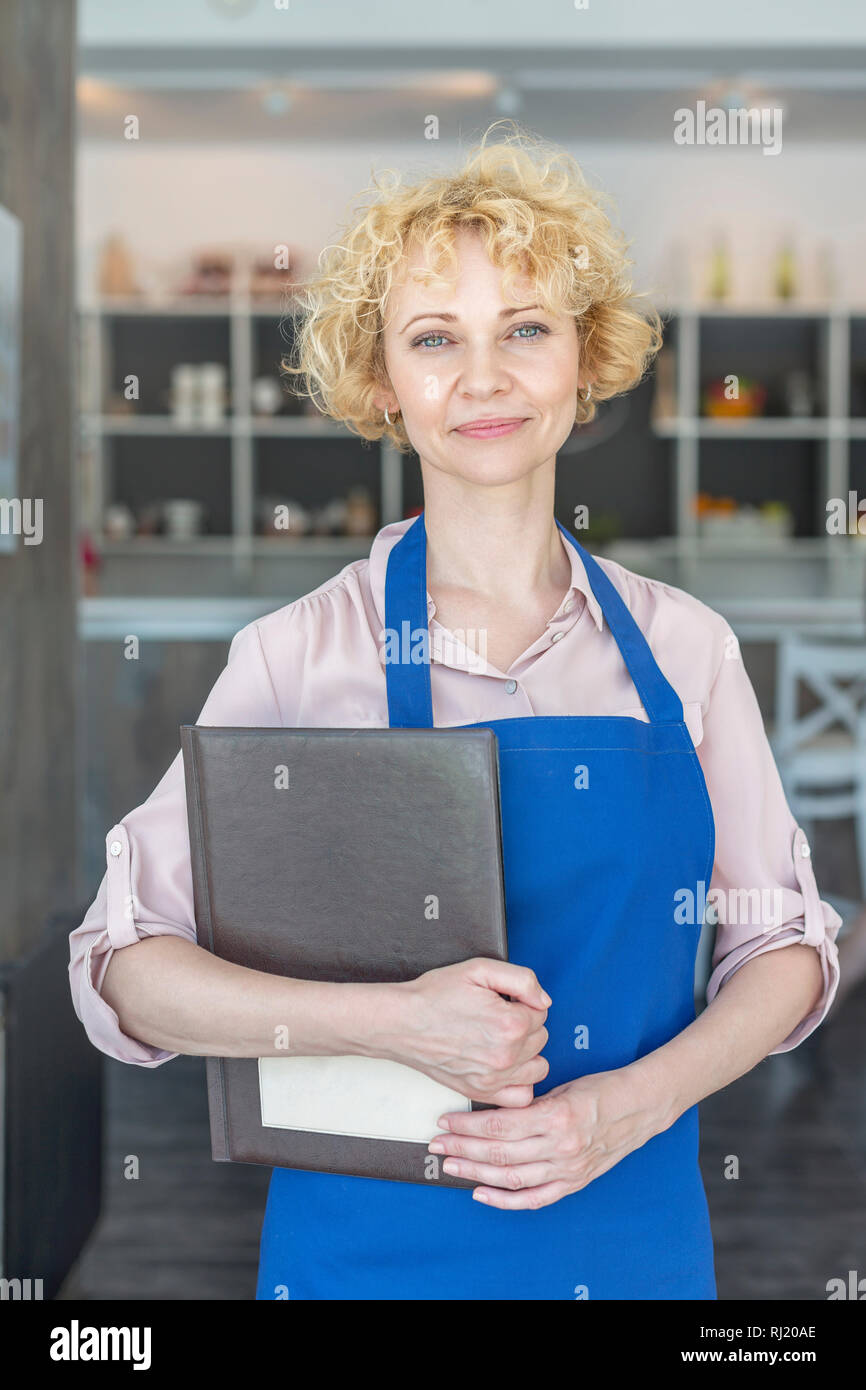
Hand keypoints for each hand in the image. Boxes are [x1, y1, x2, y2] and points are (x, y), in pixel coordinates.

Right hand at [386, 958, 550, 1106]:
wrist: (401, 1022)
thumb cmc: (434, 995)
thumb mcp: (479, 969)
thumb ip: (522, 979)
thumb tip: (544, 999)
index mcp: (510, 1023)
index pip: (541, 1013)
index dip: (523, 1002)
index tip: (505, 1000)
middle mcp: (506, 1055)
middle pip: (541, 1039)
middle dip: (526, 1025)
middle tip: (499, 1016)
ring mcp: (494, 1077)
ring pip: (538, 1067)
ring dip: (527, 1053)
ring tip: (505, 1040)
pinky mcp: (481, 1091)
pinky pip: (521, 1096)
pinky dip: (519, 1082)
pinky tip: (507, 1066)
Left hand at [427, 1064, 674, 1208]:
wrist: (640, 1107)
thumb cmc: (601, 1089)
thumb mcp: (562, 1086)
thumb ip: (529, 1103)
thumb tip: (489, 1111)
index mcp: (556, 1116)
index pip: (499, 1126)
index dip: (467, 1126)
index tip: (445, 1121)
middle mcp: (560, 1147)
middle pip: (499, 1153)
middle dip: (462, 1149)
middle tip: (437, 1144)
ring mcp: (567, 1169)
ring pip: (510, 1178)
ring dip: (474, 1173)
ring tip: (450, 1165)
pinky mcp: (573, 1183)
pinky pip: (533, 1199)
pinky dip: (504, 1200)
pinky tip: (480, 1194)